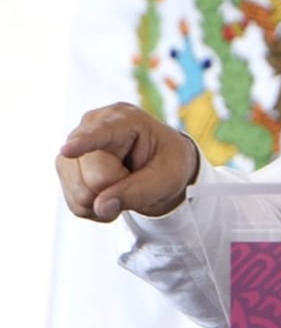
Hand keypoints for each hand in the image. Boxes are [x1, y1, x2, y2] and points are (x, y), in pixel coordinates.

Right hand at [56, 102, 198, 221]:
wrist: (159, 164)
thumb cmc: (167, 163)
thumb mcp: (168, 177)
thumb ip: (139, 192)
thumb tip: (101, 207)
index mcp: (125, 120)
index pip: (101, 133)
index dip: (83, 143)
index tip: (68, 150)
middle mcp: (91, 127)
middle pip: (96, 179)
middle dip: (118, 188)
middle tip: (137, 176)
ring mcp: (74, 148)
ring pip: (82, 194)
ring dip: (107, 200)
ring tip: (125, 181)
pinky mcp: (65, 168)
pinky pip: (77, 205)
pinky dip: (97, 207)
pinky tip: (110, 191)